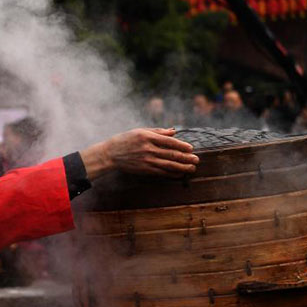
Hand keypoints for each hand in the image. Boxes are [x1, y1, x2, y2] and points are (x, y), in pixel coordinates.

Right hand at [80, 128, 198, 179]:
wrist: (109, 154)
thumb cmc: (125, 140)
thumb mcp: (139, 131)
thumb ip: (157, 131)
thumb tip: (174, 132)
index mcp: (148, 136)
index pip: (170, 141)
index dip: (182, 145)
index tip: (191, 148)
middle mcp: (148, 148)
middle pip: (172, 154)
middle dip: (186, 158)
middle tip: (196, 160)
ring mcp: (146, 160)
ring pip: (169, 165)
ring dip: (182, 167)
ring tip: (192, 168)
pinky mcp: (144, 169)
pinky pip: (161, 172)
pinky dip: (172, 174)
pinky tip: (179, 174)